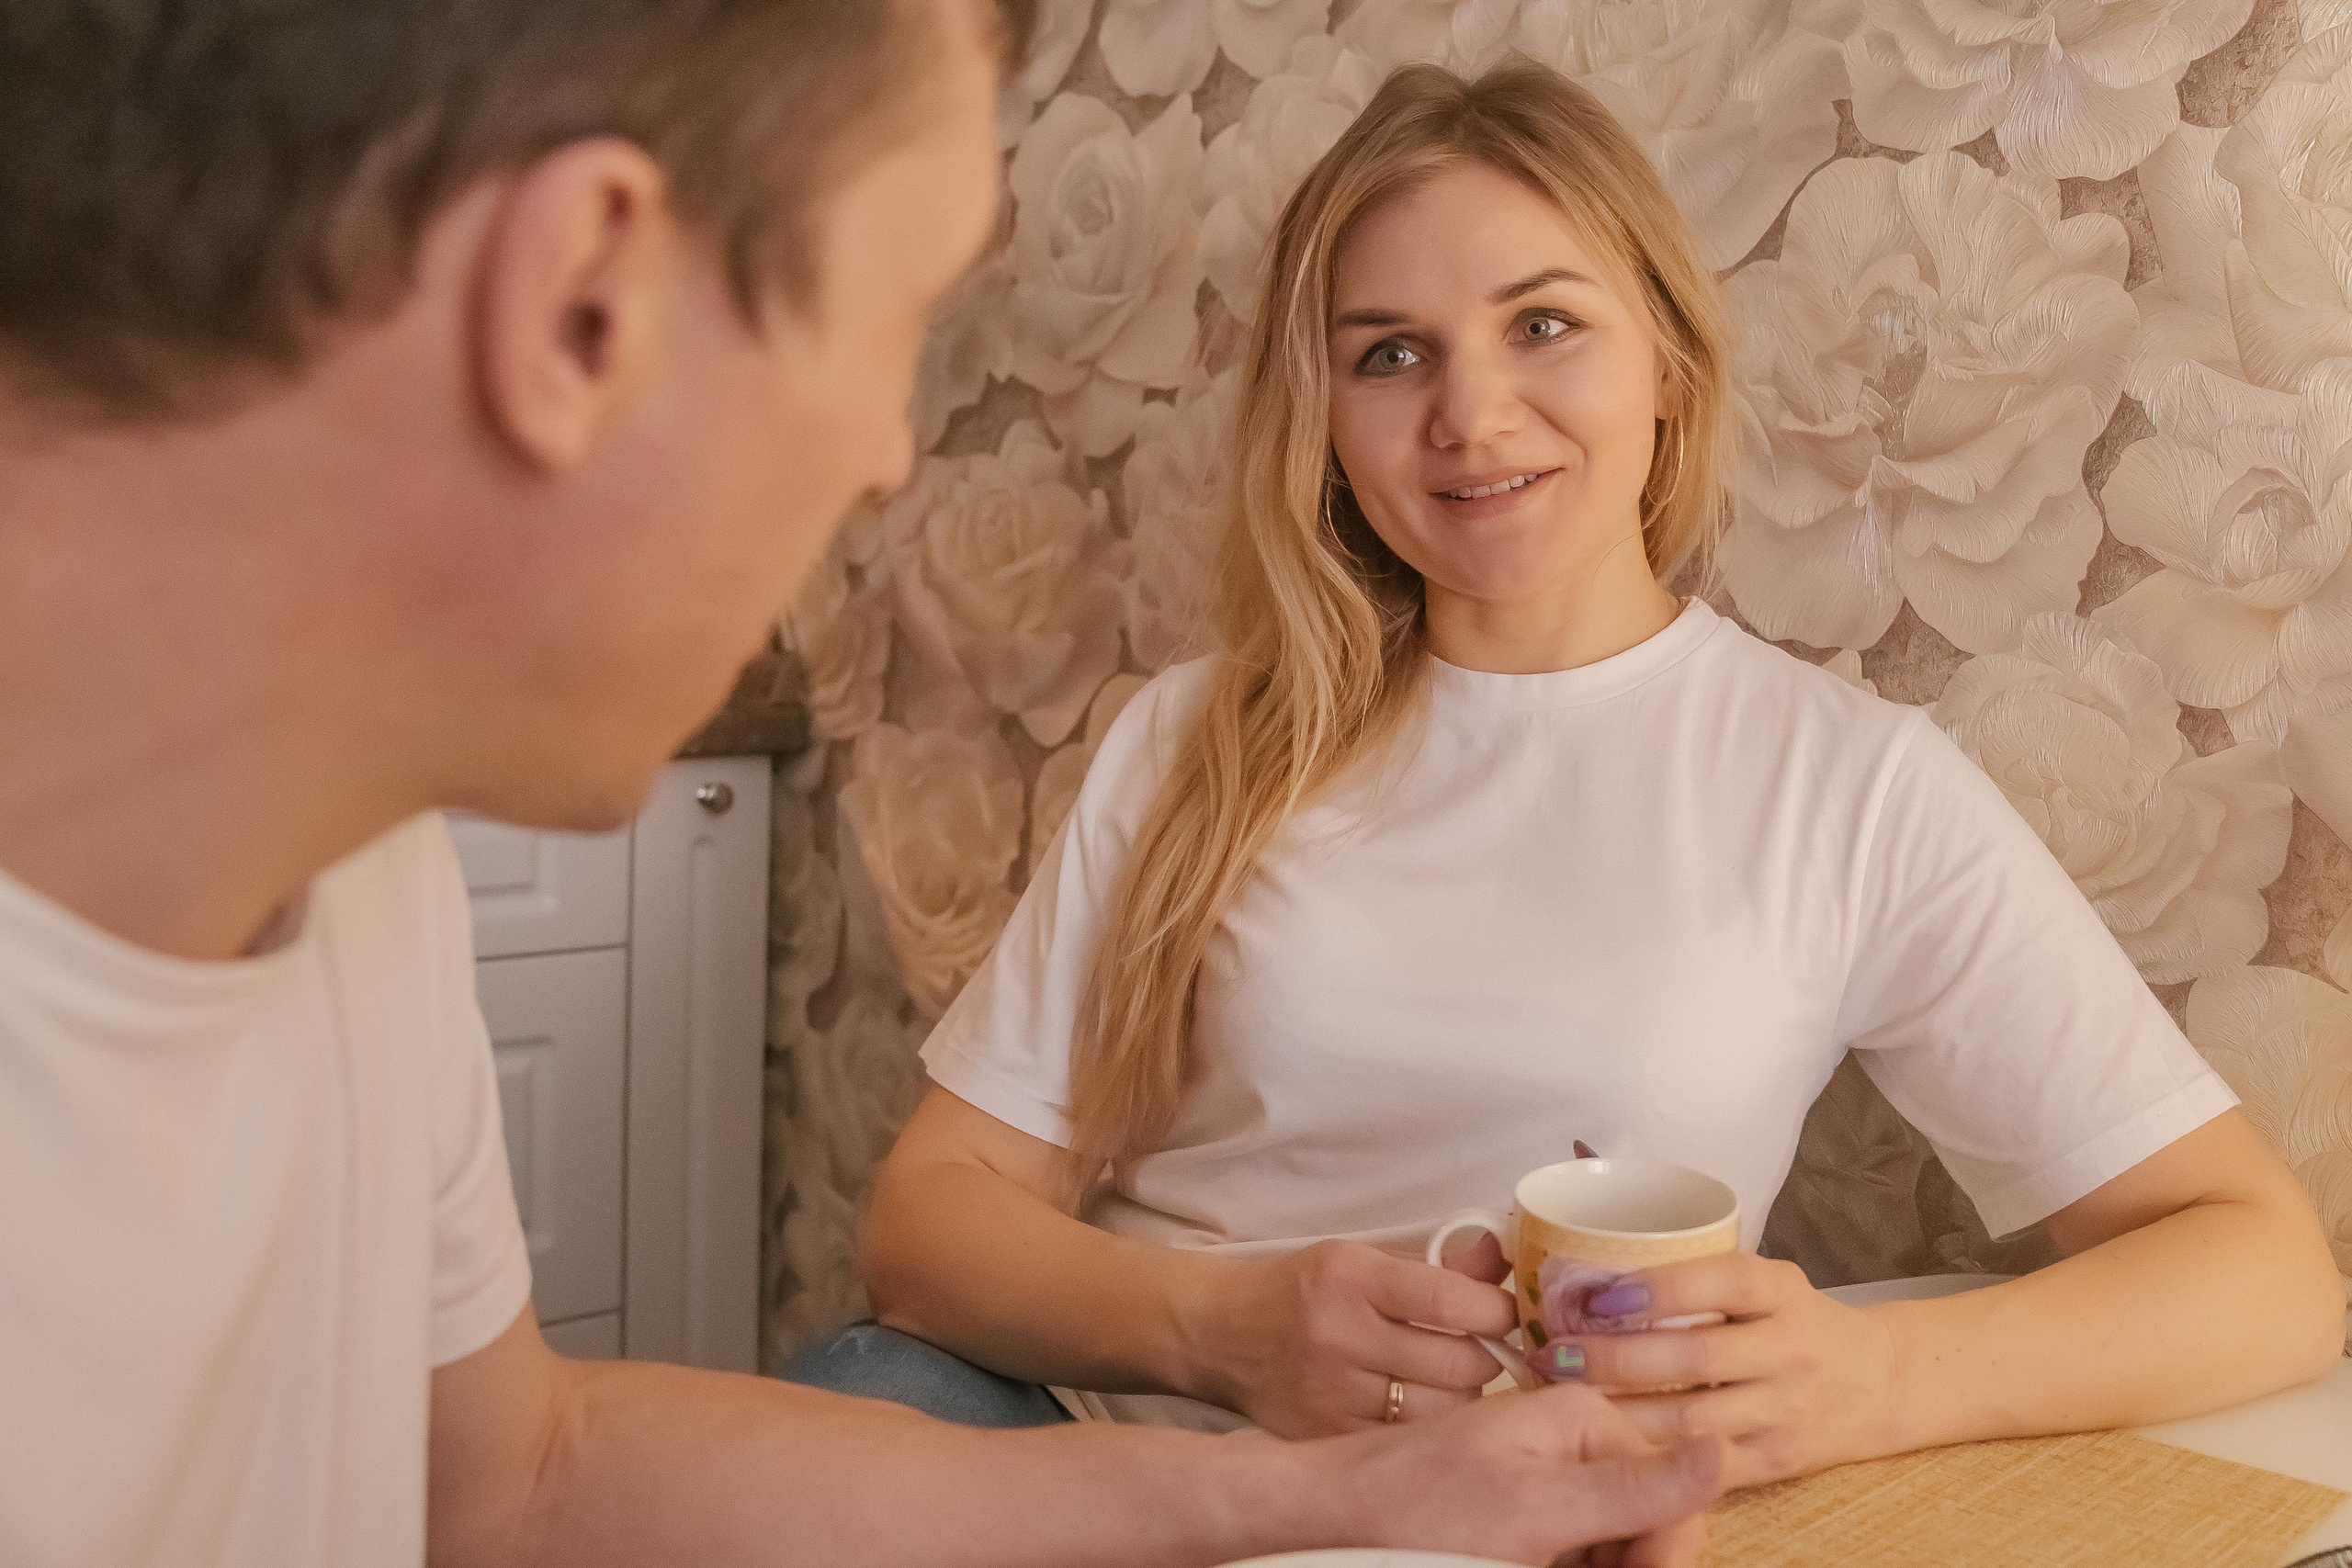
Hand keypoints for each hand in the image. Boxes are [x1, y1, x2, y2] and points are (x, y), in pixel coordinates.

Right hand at [1191, 1239, 1515, 1437]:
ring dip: (1461, 1399)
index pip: (1452, 1303)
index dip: (1498, 1312)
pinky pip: (1406, 1442)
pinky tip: (1418, 1410)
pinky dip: (1426, 1429)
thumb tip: (1509, 1262)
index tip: (1507, 1314)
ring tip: (1448, 1381)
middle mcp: (1339, 1336)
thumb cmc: (1305, 1289)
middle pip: (1458, 1366)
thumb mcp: (1363, 1259)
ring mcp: (1331, 1395)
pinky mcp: (1325, 1436)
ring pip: (1441, 1413)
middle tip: (1482, 1350)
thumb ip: (1439, 1266)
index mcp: (1351, 1278)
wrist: (1224, 1333)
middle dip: (1486, 1359)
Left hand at [1326, 1381, 1723, 1566]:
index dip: (1667, 1551)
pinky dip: (1569, 1565)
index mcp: (1585, 1417)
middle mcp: (1573, 1441)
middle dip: (1629, 1560)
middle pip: (1649, 1522)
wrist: (1330, 1518)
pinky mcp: (1525, 1517)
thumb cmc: (1418, 1508)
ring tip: (1536, 1563)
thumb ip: (1635, 1486)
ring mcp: (1548, 1481)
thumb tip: (1722, 1447)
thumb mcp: (1538, 1507)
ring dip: (1599, 1564)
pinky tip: (1531, 1565)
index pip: (1677, 1488)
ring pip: (1616, 1545)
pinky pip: (1577, 1552)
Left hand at [1527, 1252, 1901, 1486]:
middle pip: (1697, 1357)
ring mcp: (1786, 1411)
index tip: (1597, 1296)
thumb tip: (1593, 1276)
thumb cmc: (1795, 1321)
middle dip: (1617, 1358)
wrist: (1878, 1382)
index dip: (1658, 1288)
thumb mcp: (1765, 1282)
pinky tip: (1606, 1443)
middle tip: (1556, 1353)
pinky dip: (1652, 1456)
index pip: (1722, 1281)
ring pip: (1693, 1420)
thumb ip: (1699, 1278)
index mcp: (1782, 1293)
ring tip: (1565, 1398)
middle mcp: (1790, 1350)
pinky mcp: (1777, 1461)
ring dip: (1621, 1412)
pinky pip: (1705, 1466)